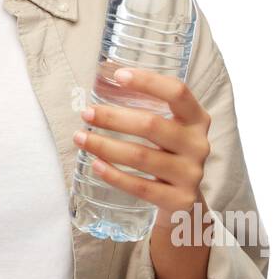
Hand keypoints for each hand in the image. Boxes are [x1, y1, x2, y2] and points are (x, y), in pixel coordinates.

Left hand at [73, 65, 211, 222]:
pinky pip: (140, 186)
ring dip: (105, 146)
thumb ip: (147, 108)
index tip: (118, 76)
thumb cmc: (168, 154)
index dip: (148, 81)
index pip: (177, 92)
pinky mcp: (179, 200)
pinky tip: (95, 164)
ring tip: (80, 138)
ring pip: (141, 156)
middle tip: (86, 113)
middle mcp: (198, 144)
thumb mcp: (169, 129)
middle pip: (152, 125)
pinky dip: (114, 175)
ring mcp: (190, 174)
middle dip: (113, 118)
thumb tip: (105, 78)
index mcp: (197, 119)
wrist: (185, 202)